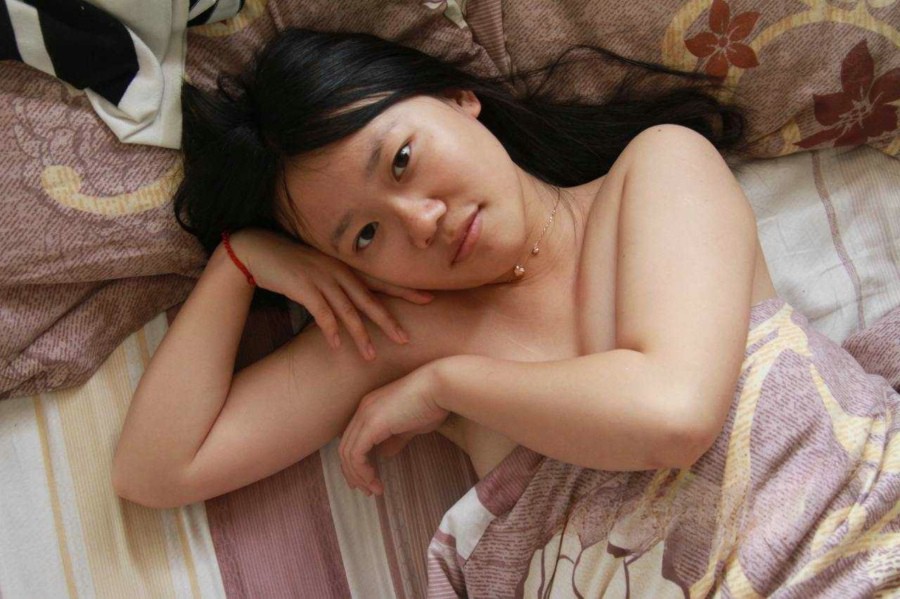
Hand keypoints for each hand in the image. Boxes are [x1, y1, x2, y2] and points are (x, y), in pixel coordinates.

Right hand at [226, 229, 432, 359]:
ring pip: (347, 310)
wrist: (258, 251)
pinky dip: (330, 329)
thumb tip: (356, 300)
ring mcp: (321, 278)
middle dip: (388, 320)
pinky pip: (321, 312)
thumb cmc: (291, 262)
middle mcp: (338, 271)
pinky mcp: (303, 287)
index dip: (405, 290)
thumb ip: (340, 281)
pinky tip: (337, 345)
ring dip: (360, 334)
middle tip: (406, 339)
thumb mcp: (321, 268)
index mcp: (346, 266)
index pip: (382, 280)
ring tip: (371, 356)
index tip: (429, 299)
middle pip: (370, 299)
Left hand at [339, 362, 449, 495]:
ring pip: (347, 453)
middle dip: (353, 473)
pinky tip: (374, 481)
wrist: (440, 387)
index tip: (366, 479)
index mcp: (370, 407)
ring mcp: (365, 415)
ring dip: (358, 476)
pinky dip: (361, 471)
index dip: (355, 462)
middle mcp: (363, 409)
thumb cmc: (432, 403)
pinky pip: (356, 454)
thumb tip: (385, 454)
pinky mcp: (371, 425)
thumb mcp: (410, 425)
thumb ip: (395, 438)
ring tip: (373, 490)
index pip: (352, 438)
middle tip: (366, 491)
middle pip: (345, 447)